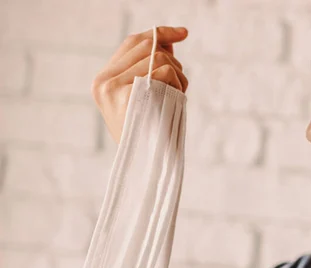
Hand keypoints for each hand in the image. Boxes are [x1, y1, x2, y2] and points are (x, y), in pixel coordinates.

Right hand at [90, 26, 189, 143]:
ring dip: (179, 77)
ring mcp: (114, 88)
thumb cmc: (150, 132)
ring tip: (176, 98)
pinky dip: (178, 85)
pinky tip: (176, 102)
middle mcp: (103, 81)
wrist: (145, 165)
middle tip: (180, 84)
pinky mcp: (129, 96)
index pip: (133, 42)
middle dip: (173, 62)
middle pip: (149, 47)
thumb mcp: (146, 96)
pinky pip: (164, 73)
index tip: (183, 33)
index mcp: (103, 80)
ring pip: (160, 59)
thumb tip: (169, 39)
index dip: (160, 34)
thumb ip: (152, 67)